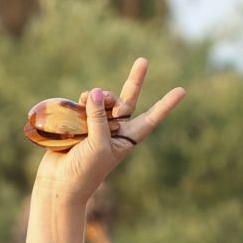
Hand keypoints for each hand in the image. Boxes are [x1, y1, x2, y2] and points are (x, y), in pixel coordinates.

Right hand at [33, 58, 185, 210]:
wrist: (61, 181)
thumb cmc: (85, 170)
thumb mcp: (97, 144)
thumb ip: (99, 117)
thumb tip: (97, 91)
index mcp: (128, 138)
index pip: (151, 119)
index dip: (165, 105)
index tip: (182, 90)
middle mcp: (116, 129)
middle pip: (128, 100)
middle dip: (135, 80)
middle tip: (143, 60)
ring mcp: (98, 123)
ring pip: (104, 98)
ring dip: (99, 97)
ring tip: (88, 101)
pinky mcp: (80, 119)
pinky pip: (86, 101)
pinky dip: (84, 100)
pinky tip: (79, 102)